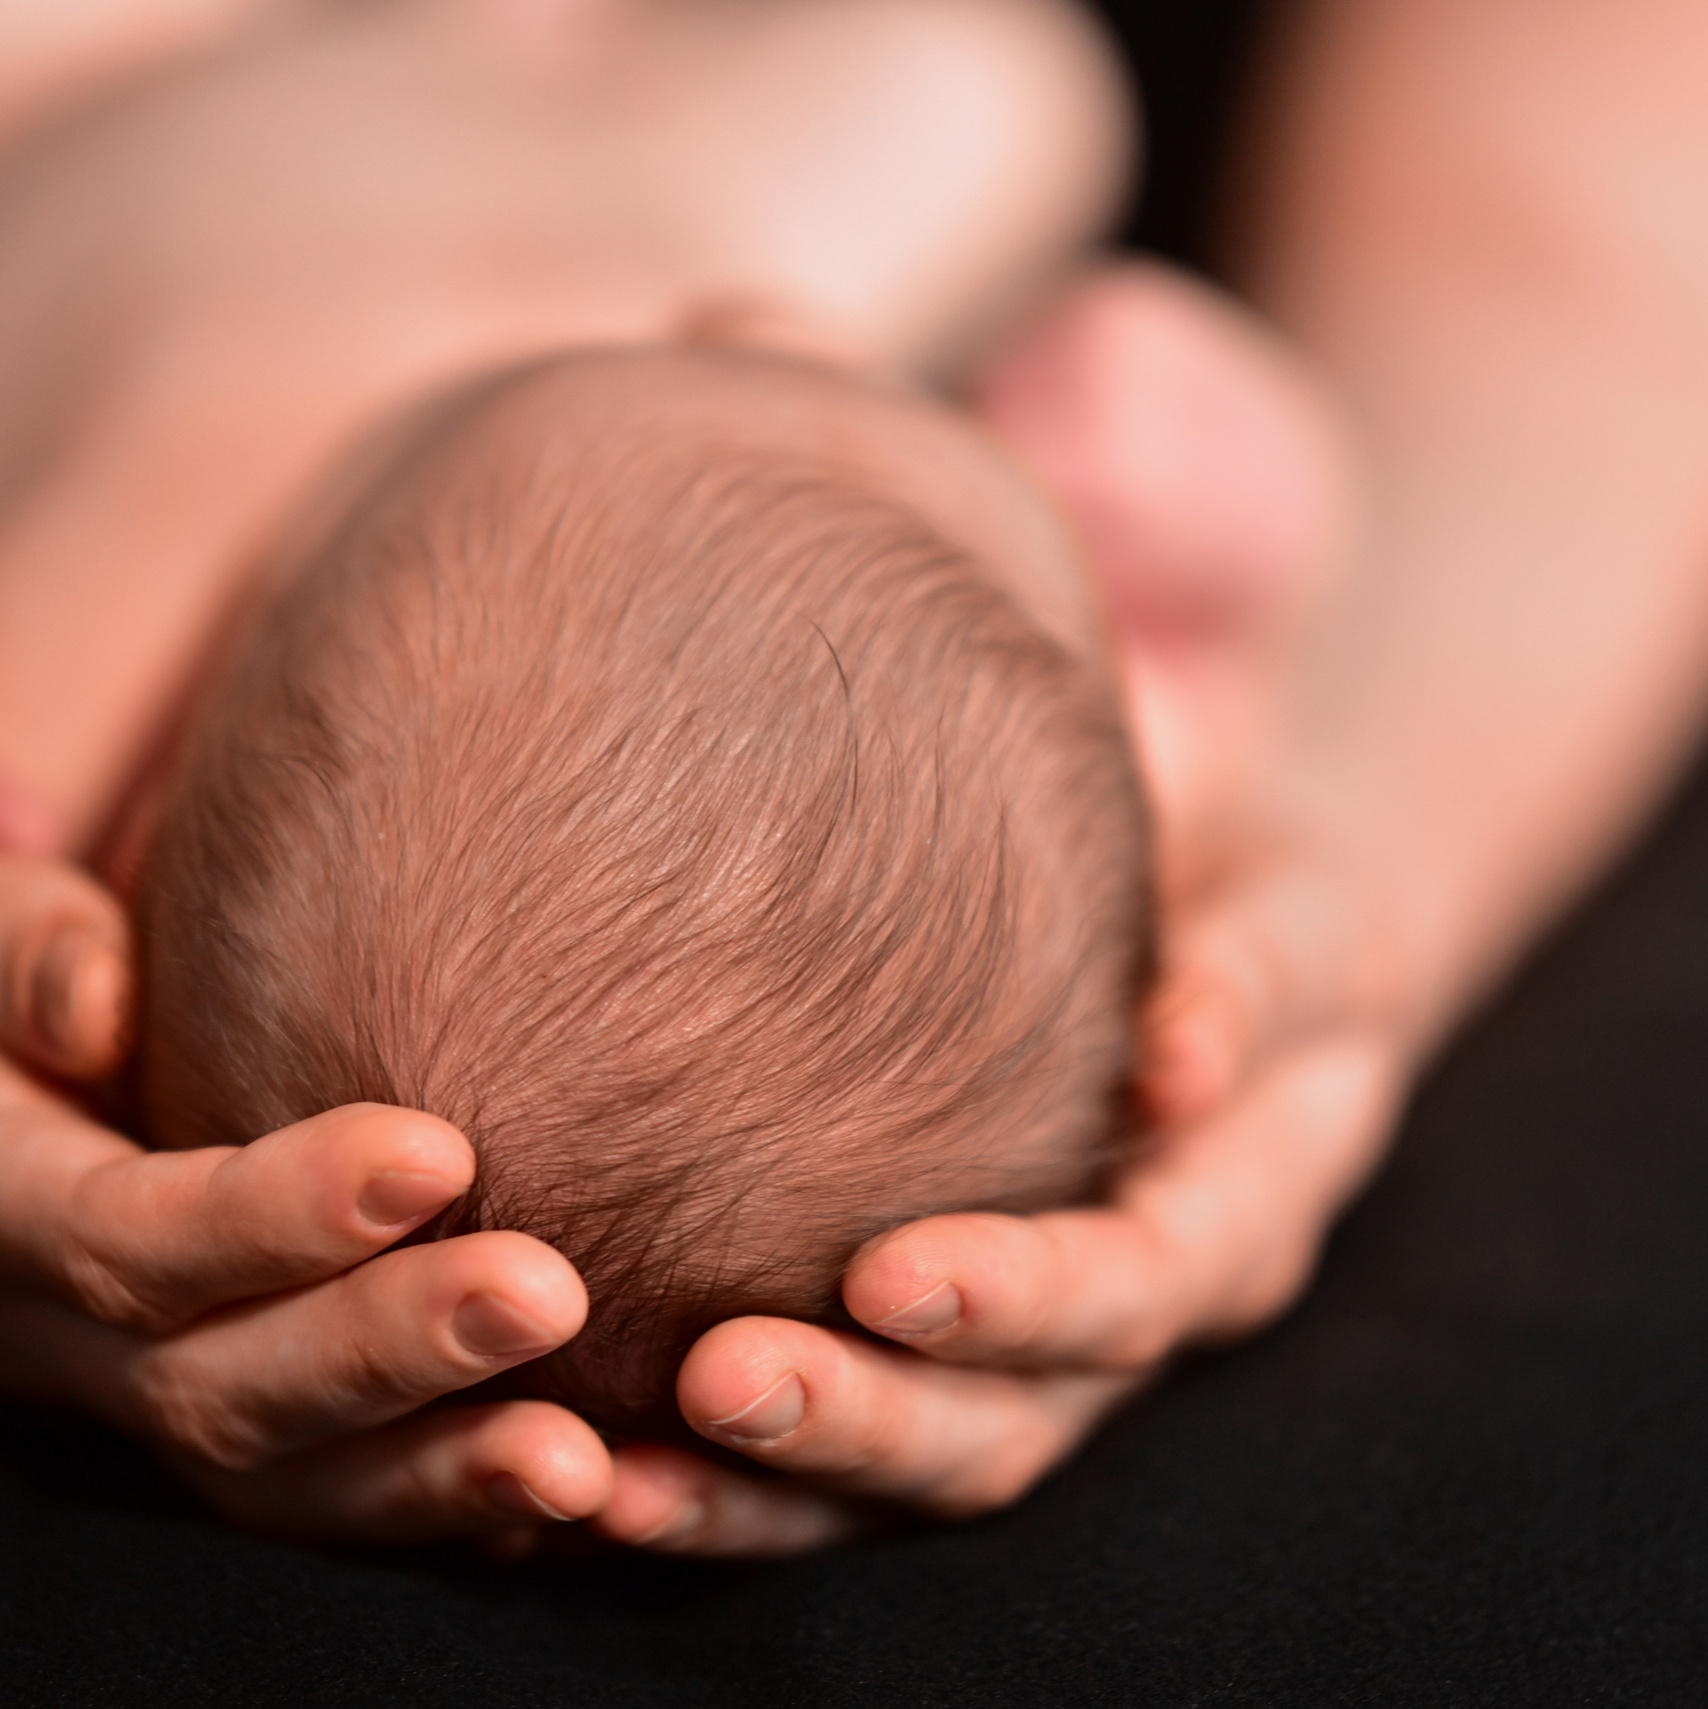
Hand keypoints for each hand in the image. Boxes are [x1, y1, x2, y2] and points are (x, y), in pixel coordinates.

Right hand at [0, 851, 609, 1544]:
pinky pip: (350, 1496)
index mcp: (5, 1209)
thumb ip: (26, 943)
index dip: (273, 1214)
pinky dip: (460, 1508)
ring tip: (582, 1466)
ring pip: (289, 1482)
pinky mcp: (255, 1425)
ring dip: (441, 1478)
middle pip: (219, 1387)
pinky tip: (587, 1494)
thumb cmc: (53, 957)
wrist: (59, 1059)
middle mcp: (74, 1340)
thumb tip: (88, 1012)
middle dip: (390, 1351)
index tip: (440, 1155)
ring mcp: (166, 1397)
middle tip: (549, 1297)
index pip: (125, 1237)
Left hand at [594, 262, 1400, 1554]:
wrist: (1205, 891)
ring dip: (890, 1433)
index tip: (1165, 1038)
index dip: (1247, 1020)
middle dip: (1039, 1301)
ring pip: (1047, 1412)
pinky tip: (634, 1473)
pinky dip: (806, 1473)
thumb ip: (981, 493)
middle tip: (864, 1296)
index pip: (1300, 997)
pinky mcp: (1012, 1345)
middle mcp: (1233, 1143)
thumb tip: (728, 308)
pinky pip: (929, 1437)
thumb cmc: (1140, 746)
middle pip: (1180, 1270)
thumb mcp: (1101, 611)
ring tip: (707, 1418)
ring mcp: (1122, 1268)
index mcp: (1291, 956)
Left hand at [595, 822, 1409, 1553]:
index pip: (1136, 1287)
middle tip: (721, 1381)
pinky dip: (731, 1473)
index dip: (1023, 1301)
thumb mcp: (1284, 934)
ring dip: (768, 1486)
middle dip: (867, 1418)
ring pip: (911, 1465)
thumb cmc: (1263, 925)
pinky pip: (843, 1443)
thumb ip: (1242, 978)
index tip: (886, 1276)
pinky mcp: (945, 1347)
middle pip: (1009, 1424)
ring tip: (616, 1477)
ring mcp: (1033, 1351)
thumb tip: (1181, 1058)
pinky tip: (602, 1463)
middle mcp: (1129, 1319)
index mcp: (1229, 1221)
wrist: (1253, 955)